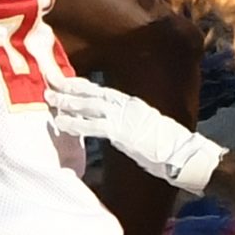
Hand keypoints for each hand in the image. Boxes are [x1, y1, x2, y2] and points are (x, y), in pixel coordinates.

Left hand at [39, 71, 228, 196]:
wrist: (184, 154)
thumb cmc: (170, 146)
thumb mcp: (149, 126)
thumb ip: (133, 123)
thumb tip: (124, 128)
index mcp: (132, 103)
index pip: (102, 91)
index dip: (82, 85)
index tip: (67, 80)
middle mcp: (126, 105)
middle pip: (91, 92)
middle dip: (69, 86)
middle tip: (50, 80)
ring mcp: (123, 118)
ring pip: (88, 105)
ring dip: (67, 101)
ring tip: (49, 98)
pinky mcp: (120, 133)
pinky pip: (91, 126)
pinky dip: (74, 122)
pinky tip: (60, 122)